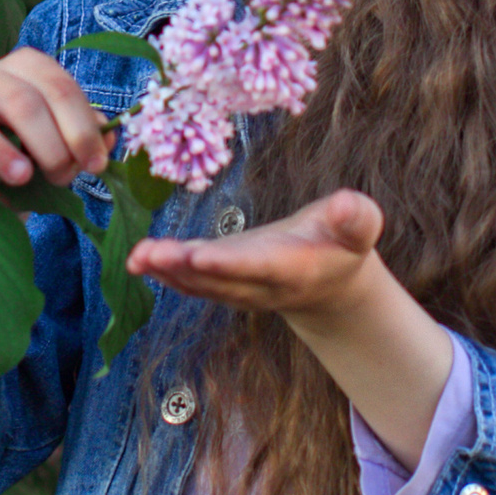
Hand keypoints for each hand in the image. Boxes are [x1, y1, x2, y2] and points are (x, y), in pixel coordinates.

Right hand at [0, 48, 110, 189]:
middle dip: (51, 145)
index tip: (96, 164)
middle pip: (21, 101)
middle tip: (63, 178)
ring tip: (22, 177)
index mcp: (24, 67)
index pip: (58, 86)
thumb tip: (109, 140)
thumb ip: (85, 137)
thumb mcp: (63, 143)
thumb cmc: (34, 152)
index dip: (82, 128)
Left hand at [133, 189, 454, 464]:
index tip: (199, 254)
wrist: (330, 283)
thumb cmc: (344, 244)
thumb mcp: (360, 228)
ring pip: (199, 284)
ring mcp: (238, 290)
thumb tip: (348, 204)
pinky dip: (164, 273)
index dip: (228, 263)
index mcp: (294, 269)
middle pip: (219, 279)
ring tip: (135, 257)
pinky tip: (137, 261)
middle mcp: (261, 286)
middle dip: (184, 267)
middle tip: (151, 254)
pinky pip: (192, 283)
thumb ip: (356, 218)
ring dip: (166, 270)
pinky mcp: (222, 284)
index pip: (258, 266)